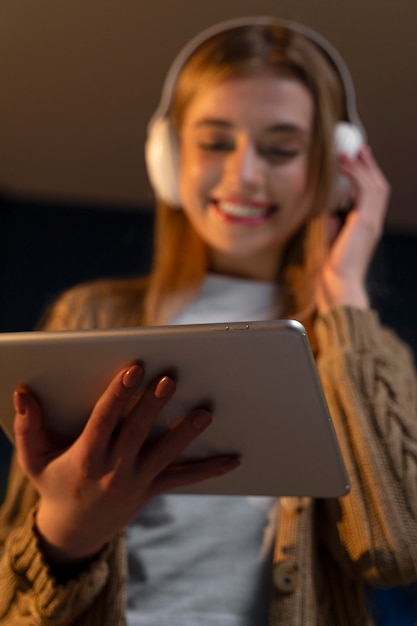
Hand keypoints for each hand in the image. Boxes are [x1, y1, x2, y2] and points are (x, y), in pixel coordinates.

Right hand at [13, 364, 239, 563]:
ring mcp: (136, 482)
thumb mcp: (33, 459)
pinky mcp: (151, 490)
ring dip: (185, 433)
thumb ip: (27, 426)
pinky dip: (209, 469)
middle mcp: (113, 470)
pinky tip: (233, 459)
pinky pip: (183, 479)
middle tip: (170, 379)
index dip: (119, 393)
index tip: (134, 369)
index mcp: (85, 457)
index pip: (104, 419)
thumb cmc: (53, 485)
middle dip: (154, 405)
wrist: (73, 532)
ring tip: (204, 412)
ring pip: (165, 455)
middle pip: (137, 432)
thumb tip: (22, 392)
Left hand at [316, 145, 389, 312]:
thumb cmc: (331, 266)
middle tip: (358, 148)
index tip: (356, 160)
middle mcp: (373, 221)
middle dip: (369, 164)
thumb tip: (326, 206)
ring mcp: (372, 221)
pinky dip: (356, 175)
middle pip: (379, 184)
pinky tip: (344, 166)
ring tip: (349, 153)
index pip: (372, 193)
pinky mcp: (366, 222)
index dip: (367, 174)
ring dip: (362, 166)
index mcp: (366, 224)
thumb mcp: (330, 236)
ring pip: (375, 184)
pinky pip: (365, 191)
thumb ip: (332, 220)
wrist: (337, 282)